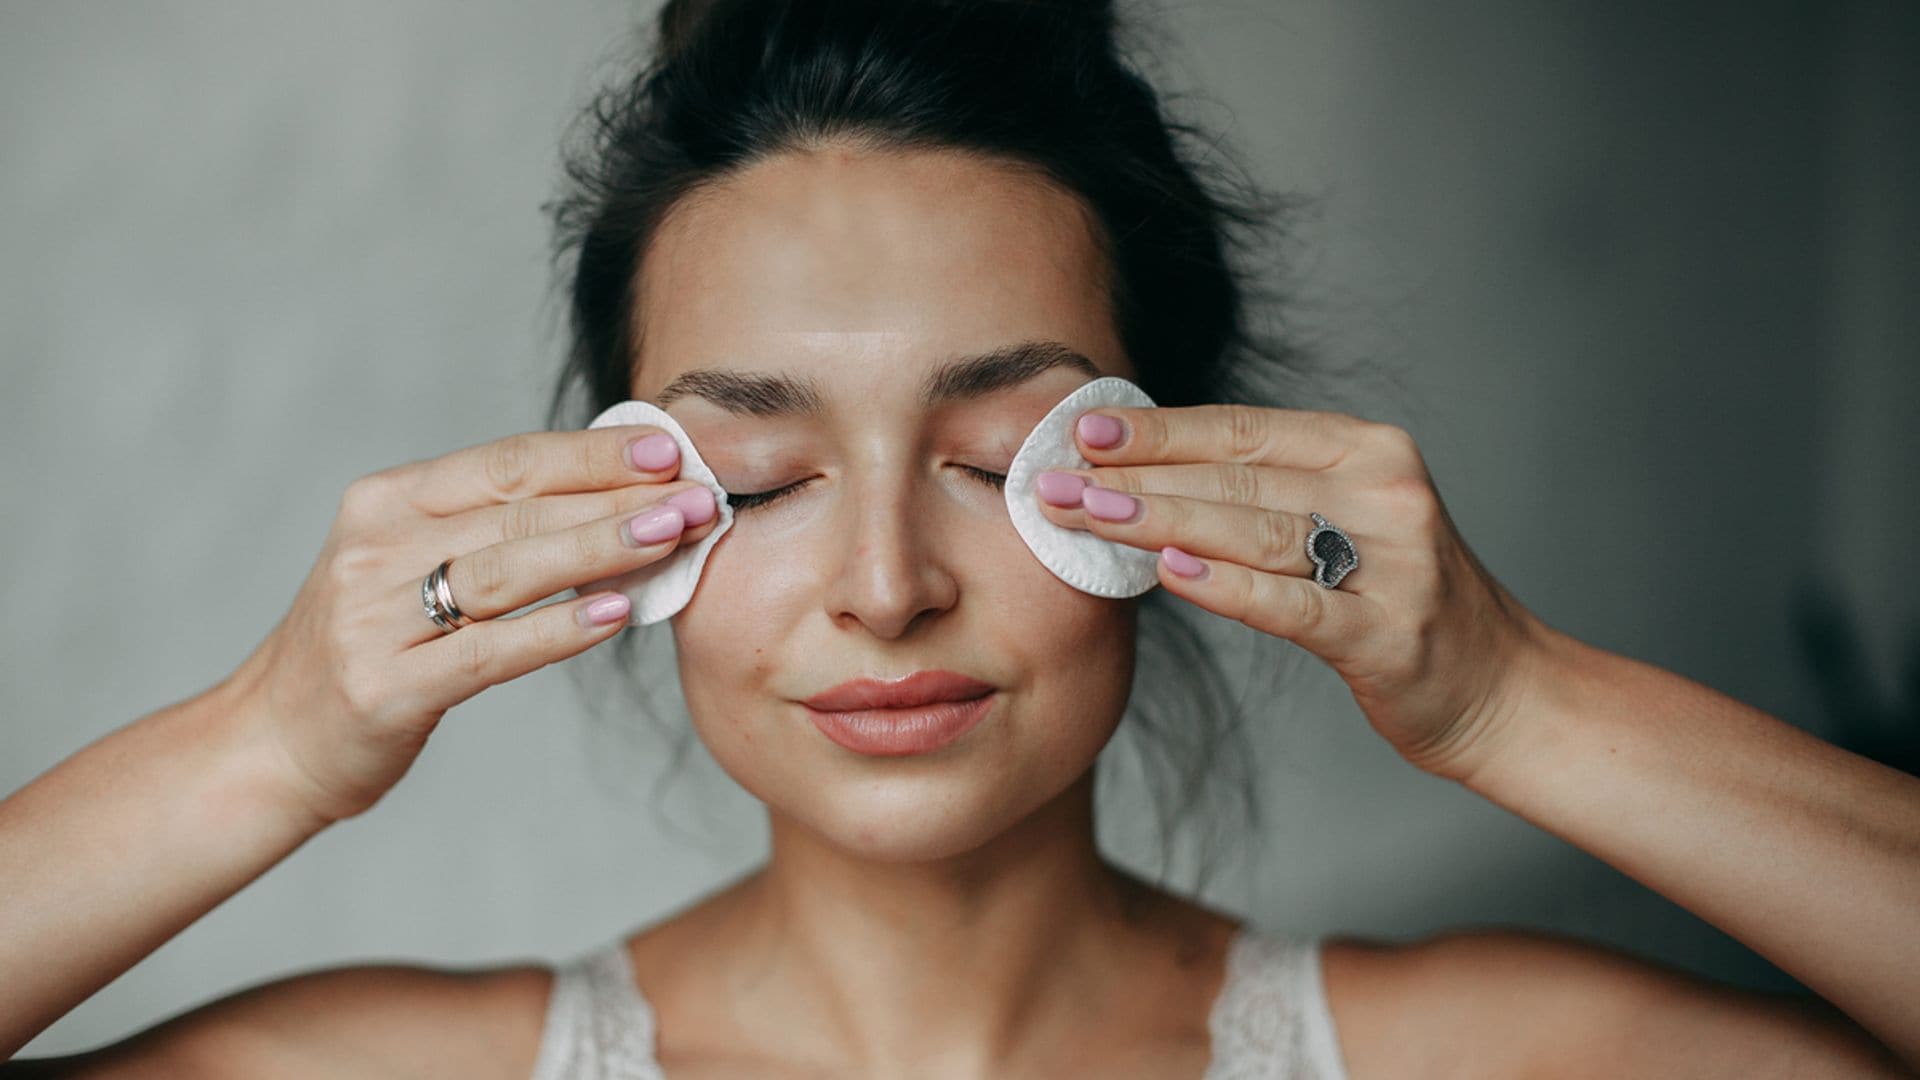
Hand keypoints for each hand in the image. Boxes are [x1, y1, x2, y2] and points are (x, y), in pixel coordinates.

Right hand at [223, 426, 721, 824]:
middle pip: (518, 510)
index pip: (508, 461)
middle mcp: (374, 547)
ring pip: (508, 570)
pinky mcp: (385, 688)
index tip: (670, 448)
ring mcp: (374, 618)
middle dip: (619, 498)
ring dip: (600, 547)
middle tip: (699, 494)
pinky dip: (556, 629)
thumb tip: (621, 494)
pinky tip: (616, 613)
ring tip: (672, 535)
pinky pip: (490, 651)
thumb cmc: (373, 645)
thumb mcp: (413, 564)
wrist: (272, 743)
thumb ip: (495, 527)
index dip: (593, 453)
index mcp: (387, 501)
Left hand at [1033, 404, 1555, 783]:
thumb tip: (1143, 474)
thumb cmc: (1402, 603)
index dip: (1160, 429)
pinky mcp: (1390, 633)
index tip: (1082, 430)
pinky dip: (1229, 587)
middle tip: (1053, 481)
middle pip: (1239, 478)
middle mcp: (1385, 492)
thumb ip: (1268, 493)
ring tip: (1087, 516)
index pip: (1244, 430)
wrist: (1504, 690)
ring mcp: (1394, 562)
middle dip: (1136, 478)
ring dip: (1161, 520)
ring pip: (1257, 530)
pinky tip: (1170, 573)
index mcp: (1369, 451)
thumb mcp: (1347, 523)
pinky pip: (1295, 605)